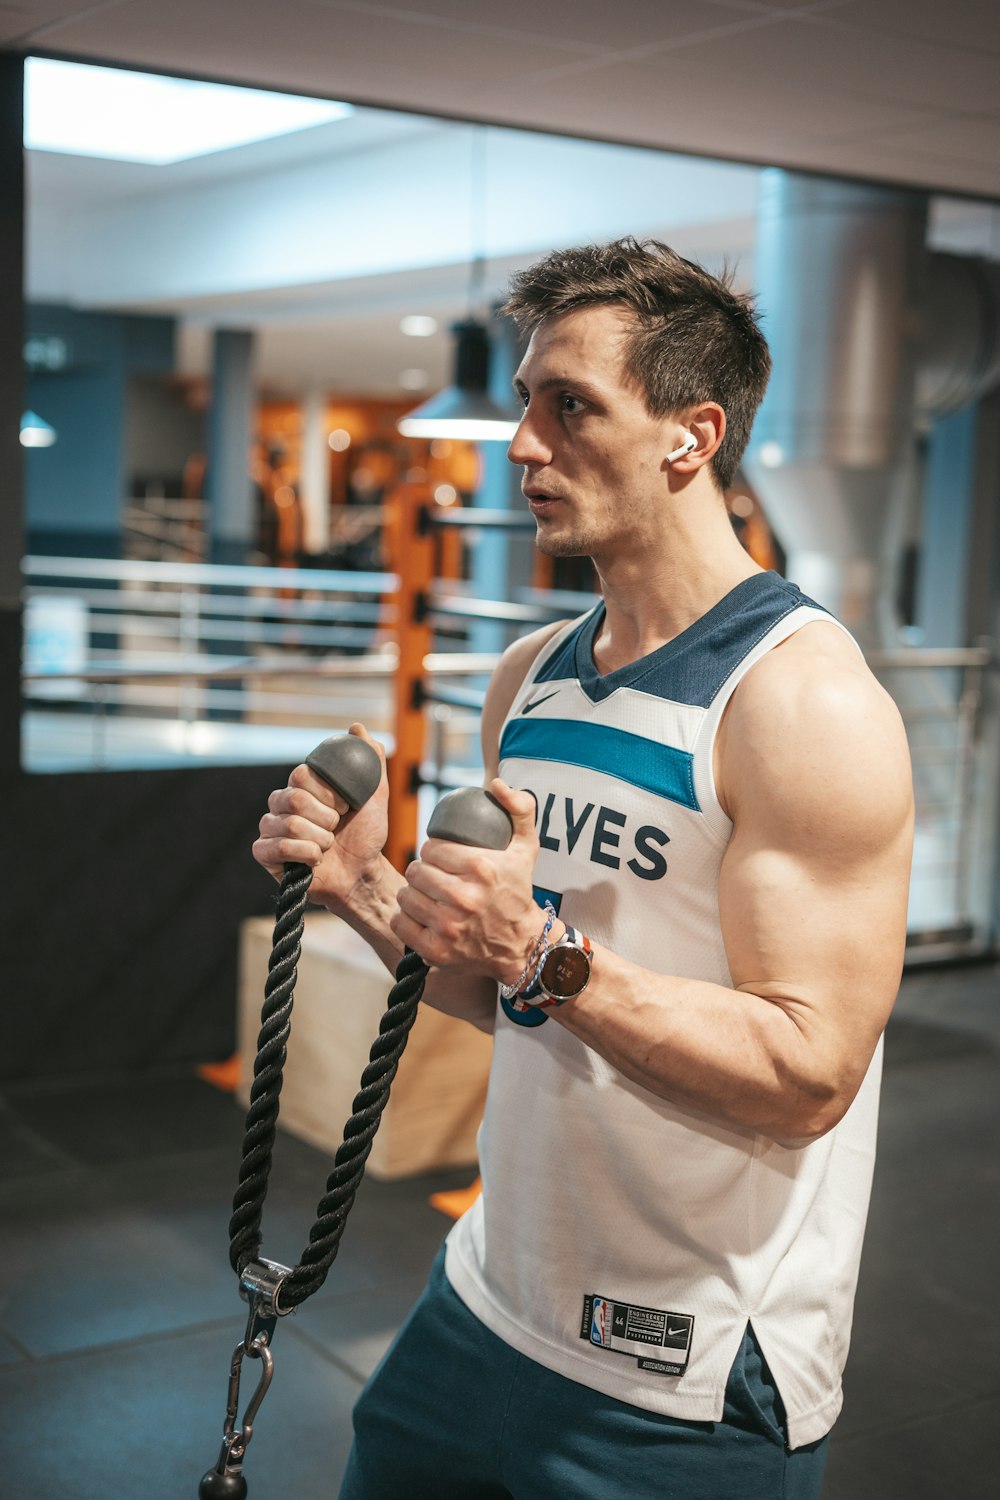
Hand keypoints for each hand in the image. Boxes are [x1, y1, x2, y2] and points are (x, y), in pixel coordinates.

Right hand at [252, 724, 389, 910]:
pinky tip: (315, 860)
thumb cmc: (366, 835)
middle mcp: (282, 804)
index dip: (328, 793)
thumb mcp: (375, 794)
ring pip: (288, 824)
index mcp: (302, 786)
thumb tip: (357, 728)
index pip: (302, 775)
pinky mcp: (265, 854)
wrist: (363, 872)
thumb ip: (369, 760)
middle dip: (326, 817)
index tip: (345, 806)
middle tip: (336, 827)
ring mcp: (271, 828)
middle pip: (294, 798)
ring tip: (328, 845)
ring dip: (320, 839)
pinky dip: (304, 854)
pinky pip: (277, 847)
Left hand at [390, 780, 541, 980]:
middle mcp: (464, 898)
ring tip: (428, 895)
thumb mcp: (526, 848)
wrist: (522, 945)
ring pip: (406, 895)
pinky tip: (422, 916)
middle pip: (416, 870)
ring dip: (413, 894)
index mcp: (482, 868)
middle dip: (422, 871)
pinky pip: (401, 923)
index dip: (434, 851)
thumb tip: (498, 784)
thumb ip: (520, 809)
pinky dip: (406, 919)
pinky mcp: (436, 950)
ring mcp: (449, 926)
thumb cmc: (518, 891)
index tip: (443, 858)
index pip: (432, 847)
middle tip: (434, 877)